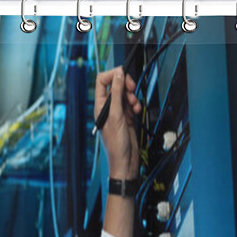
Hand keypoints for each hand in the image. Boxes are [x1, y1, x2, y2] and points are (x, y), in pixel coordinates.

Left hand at [95, 66, 141, 180]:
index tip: (123, 75)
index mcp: (100, 106)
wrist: (126, 162)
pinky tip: (137, 111)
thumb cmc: (116, 146)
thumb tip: (118, 74)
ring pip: (125, 94)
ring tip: (134, 106)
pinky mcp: (127, 117)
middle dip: (125, 85)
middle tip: (131, 90)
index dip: (113, 75)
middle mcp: (108, 108)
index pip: (102, 80)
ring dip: (132, 97)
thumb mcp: (116, 116)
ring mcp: (118, 112)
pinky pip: (132, 104)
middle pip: (116, 85)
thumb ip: (117, 93)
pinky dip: (136, 105)